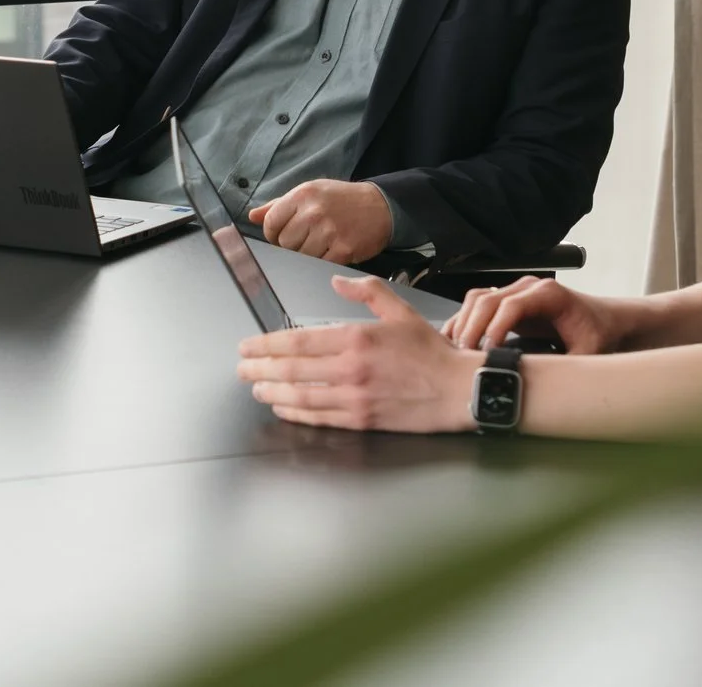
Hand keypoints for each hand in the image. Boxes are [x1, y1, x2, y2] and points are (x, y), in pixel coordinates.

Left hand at [234, 274, 475, 431]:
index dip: (266, 345)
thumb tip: (338, 281)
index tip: (248, 346)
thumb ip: (367, 292)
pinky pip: (319, 417)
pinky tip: (283, 407)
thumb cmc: (432, 352)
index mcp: (356, 338)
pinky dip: (296, 413)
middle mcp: (351, 369)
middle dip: (260, 369)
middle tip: (241, 369)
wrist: (460, 390)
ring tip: (256, 388)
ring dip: (272, 392)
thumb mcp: (401, 311)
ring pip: (300, 396)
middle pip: (291, 369)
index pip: (297, 341)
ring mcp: (355, 398)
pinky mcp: (362, 420)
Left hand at [249, 179, 394, 263]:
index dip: (272, 233)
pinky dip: (322, 261)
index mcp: (302, 195)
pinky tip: (330, 251)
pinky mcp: (342, 249)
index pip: (271, 222)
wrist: (381, 206)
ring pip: (300, 256)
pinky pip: (319, 264)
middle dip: (290, 245)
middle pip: (284, 243)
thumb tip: (252, 216)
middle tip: (305, 240)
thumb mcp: (311, 192)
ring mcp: (328, 231)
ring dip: (307, 255)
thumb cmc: (342, 199)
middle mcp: (313, 212)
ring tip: (319, 244)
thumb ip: (279, 205)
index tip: (282, 235)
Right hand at [445, 273, 627, 354]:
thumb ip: (564, 367)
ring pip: (477, 299)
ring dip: (464, 323)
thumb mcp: (588, 355)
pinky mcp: (508, 302)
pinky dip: (465, 321)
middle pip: (487, 299)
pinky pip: (478, 304)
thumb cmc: (599, 335)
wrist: (607, 321)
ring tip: (456, 351)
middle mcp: (528, 287)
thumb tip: (538, 387)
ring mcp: (516, 291)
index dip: (494, 328)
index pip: (510, 305)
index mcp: (549, 294)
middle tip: (463, 356)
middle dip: (472, 328)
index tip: (486, 352)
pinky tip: (457, 341)